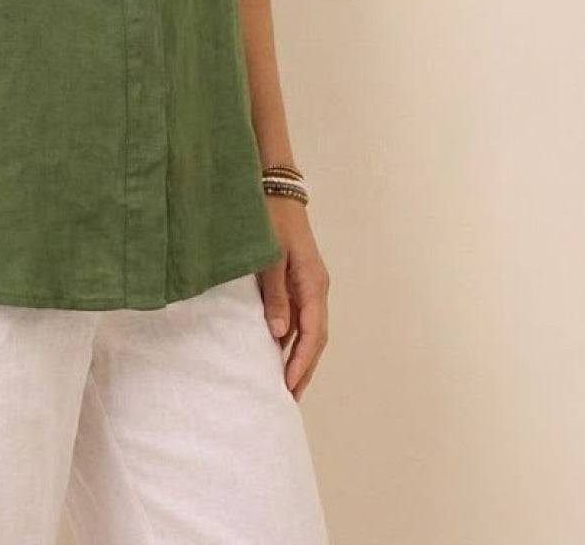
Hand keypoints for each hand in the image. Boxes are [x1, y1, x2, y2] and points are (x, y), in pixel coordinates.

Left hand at [256, 199, 329, 401]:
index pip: (312, 334)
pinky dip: (291, 337)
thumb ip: (275, 294)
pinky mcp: (299, 278)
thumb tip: (278, 333)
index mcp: (314, 284)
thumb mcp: (270, 257)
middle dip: (303, 367)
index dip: (301, 362)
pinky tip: (278, 349)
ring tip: (285, 382)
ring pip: (308, 329)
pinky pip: (300, 315)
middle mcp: (316, 287)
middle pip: (315, 337)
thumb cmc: (272, 220)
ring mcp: (309, 283)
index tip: (289, 386)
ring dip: (298, 355)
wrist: (276, 189)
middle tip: (289, 397)